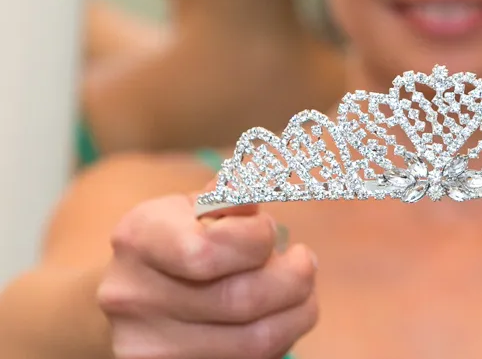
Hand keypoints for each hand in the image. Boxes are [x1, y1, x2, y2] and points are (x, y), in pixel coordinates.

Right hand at [97, 188, 317, 358]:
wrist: (131, 295)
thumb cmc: (180, 238)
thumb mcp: (197, 205)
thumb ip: (232, 195)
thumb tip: (258, 184)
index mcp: (138, 239)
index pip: (208, 251)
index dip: (257, 240)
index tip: (270, 231)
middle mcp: (133, 297)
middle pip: (241, 300)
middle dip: (293, 278)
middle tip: (305, 262)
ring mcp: (148, 348)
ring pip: (255, 343)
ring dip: (297, 312)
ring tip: (302, 291)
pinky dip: (280, 339)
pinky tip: (280, 317)